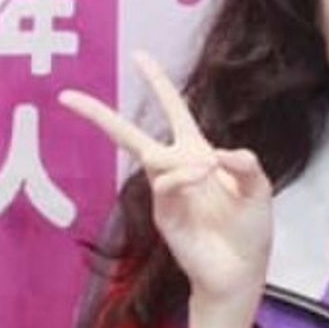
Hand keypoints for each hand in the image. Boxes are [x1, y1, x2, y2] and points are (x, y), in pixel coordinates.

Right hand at [59, 52, 272, 327]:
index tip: (140, 56)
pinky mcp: (163, 214)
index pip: (174, 111)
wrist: (242, 271)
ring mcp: (166, 193)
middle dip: (100, 115)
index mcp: (198, 155)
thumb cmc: (250, 230)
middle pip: (131, 135)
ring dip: (179, 160)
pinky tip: (201, 176)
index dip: (159, 84)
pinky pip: (164, 184)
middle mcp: (176, 169)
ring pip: (150, 157)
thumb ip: (246, 164)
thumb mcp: (259, 189)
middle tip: (68, 97)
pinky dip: (181, 175)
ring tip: (206, 173)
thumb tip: (217, 153)